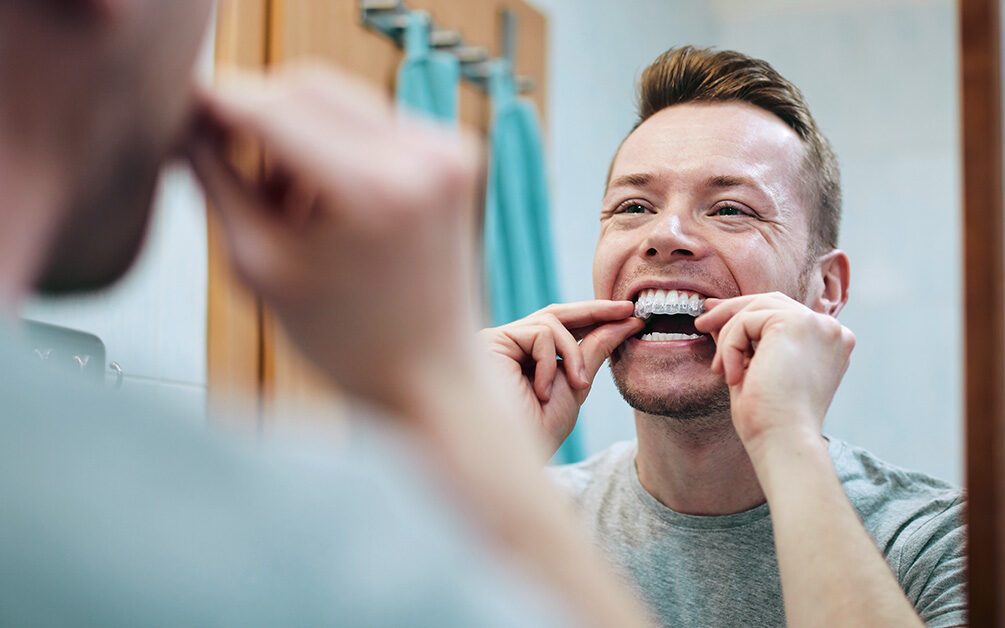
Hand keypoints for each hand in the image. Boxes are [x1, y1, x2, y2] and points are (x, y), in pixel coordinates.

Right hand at [185, 64, 482, 413]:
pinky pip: (370, 120)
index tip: (178, 105)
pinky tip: (323, 203)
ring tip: (285, 207)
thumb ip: (216, 183)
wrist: (431, 373)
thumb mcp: (260, 267)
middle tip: (219, 157)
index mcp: (377, 191)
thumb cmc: (347, 341)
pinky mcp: (454, 152)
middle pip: (307, 85)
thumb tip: (185, 121)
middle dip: (255, 114)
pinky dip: (333, 144)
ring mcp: (448, 149)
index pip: (273, 109)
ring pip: (337, 98)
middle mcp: (424, 157)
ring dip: (294, 133)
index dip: (217, 103)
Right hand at [478, 301, 643, 453]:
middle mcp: (508, 346)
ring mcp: (497, 342)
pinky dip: (551, 363)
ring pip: (550, 322)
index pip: (561, 327)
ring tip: (577, 385)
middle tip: (627, 311)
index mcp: (525, 358)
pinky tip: (541, 392)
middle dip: (595, 311)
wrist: (509, 458)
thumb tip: (622, 323)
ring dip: (573, 355)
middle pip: (554, 314)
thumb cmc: (536, 432)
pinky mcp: (490, 341)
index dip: (595, 317)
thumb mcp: (575, 388)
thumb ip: (593, 352)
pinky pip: (539, 334)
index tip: (630, 316)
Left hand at [694, 292, 854, 455]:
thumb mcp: (755, 370)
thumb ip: (744, 341)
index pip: (784, 313)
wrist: (784, 441)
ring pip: (755, 309)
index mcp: (829, 343)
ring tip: (718, 369)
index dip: (747, 311)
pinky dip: (730, 348)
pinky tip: (732, 377)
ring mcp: (817, 324)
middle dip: (731, 311)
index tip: (714, 315)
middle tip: (701, 323)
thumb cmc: (770, 419)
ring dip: (728, 337)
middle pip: (771, 302)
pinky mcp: (797, 323)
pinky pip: (746, 321)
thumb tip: (716, 317)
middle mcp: (830, 329)